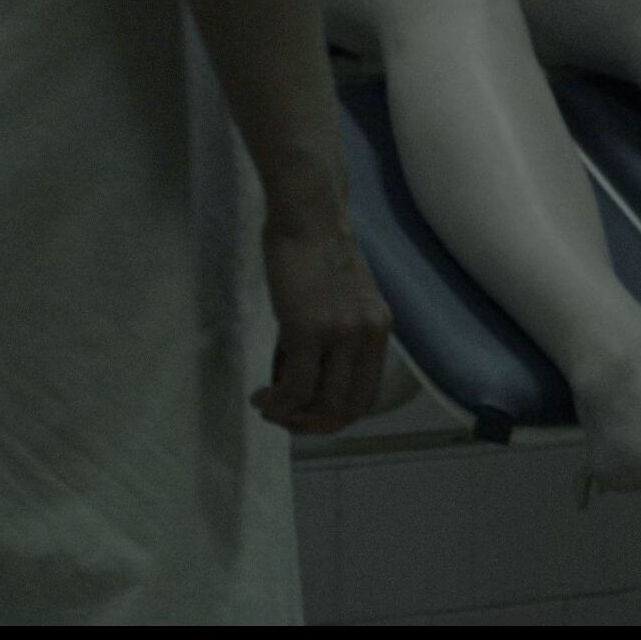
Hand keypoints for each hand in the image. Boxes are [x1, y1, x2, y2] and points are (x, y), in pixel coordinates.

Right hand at [251, 214, 392, 435]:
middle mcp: (367, 335)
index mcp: (379, 329)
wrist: (307, 215)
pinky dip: (276, 402)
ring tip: (269, 407)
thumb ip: (338, 336)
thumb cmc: (316, 250)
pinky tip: (261, 396)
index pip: (367, 395)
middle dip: (313, 425)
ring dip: (291, 417)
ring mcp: (340, 334)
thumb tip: (312, 378)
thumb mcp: (345, 298)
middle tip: (285, 418)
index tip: (307, 414)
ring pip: (321, 404)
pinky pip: (295, 387)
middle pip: (348, 408)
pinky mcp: (308, 329)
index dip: (336, 416)